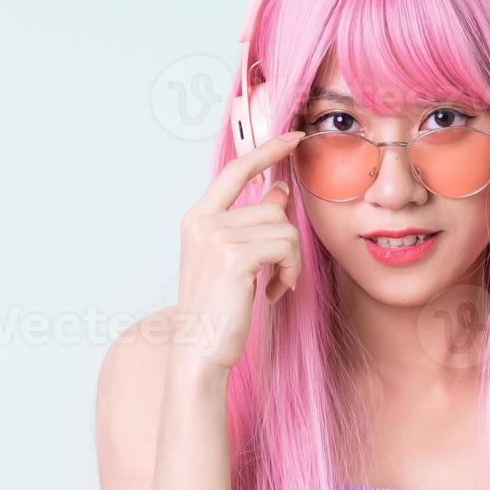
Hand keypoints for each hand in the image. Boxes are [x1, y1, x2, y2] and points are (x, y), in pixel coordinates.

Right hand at [172, 130, 305, 372]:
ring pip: (284, 228)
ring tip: (276, 286)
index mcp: (197, 219)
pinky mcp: (236, 256)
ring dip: (291, 261)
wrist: (198, 351)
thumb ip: (252, 224)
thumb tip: (280, 192)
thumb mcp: (234, 260)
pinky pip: (286, 247)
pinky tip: (276, 293)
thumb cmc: (217, 311)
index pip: (236, 170)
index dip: (266, 150)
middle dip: (287, 242)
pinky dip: (290, 271)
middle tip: (280, 274)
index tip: (292, 138)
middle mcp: (203, 221)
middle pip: (272, 209)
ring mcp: (217, 237)